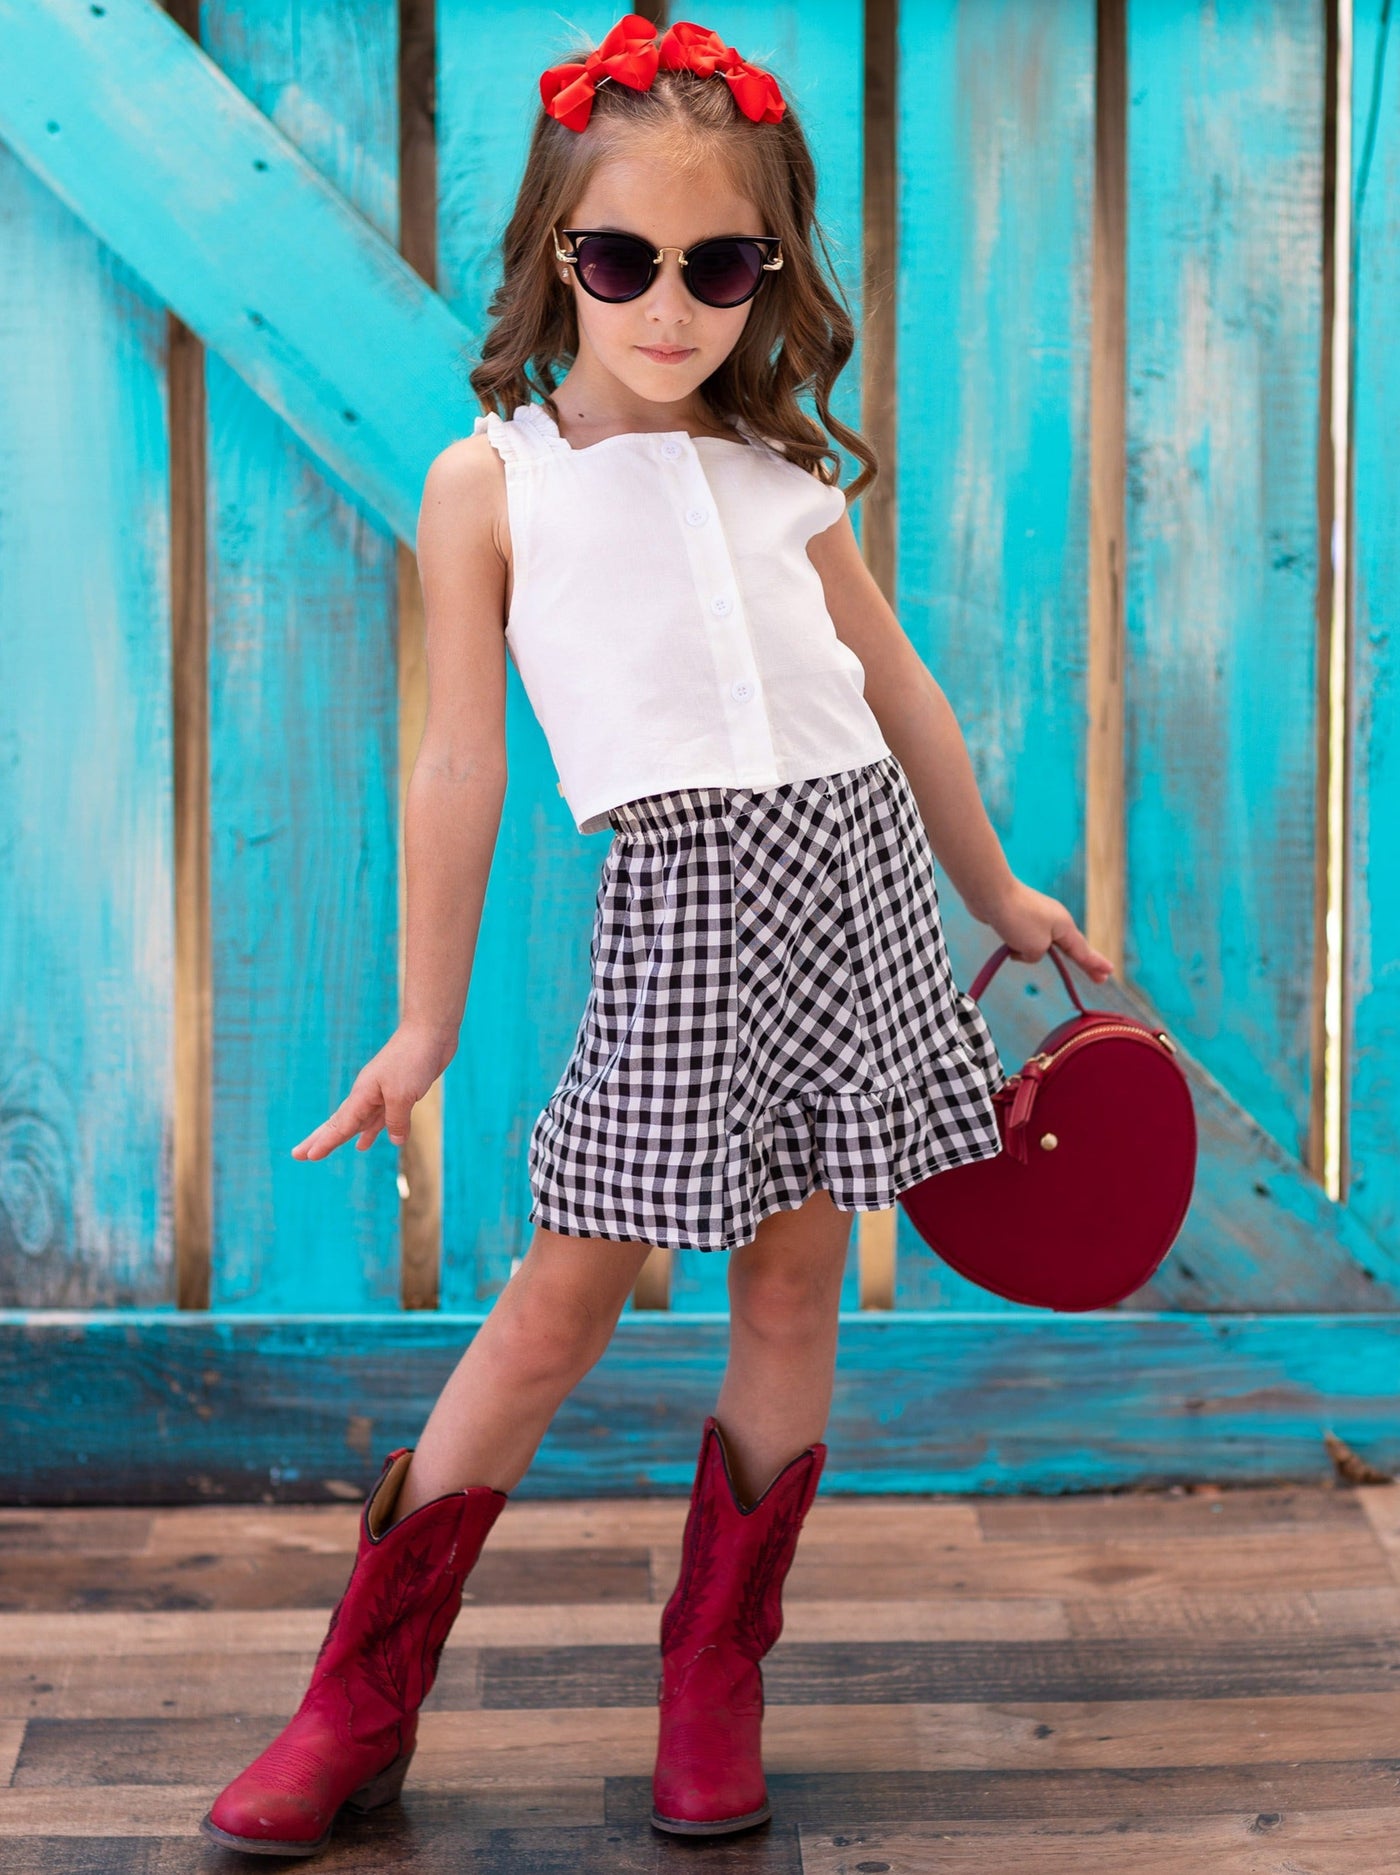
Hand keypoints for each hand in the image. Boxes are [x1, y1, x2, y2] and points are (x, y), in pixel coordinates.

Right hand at [291, 1023, 456, 1159]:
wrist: (429, 1032)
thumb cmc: (413, 1059)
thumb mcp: (403, 1095)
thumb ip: (396, 1120)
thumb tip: (395, 1140)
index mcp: (363, 1094)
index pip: (340, 1124)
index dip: (324, 1142)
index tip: (305, 1157)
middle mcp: (367, 1095)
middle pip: (340, 1123)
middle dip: (321, 1139)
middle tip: (298, 1155)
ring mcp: (381, 1093)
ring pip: (357, 1122)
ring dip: (342, 1137)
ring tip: (322, 1151)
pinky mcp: (398, 1093)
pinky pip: (379, 1118)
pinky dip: (370, 1131)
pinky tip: (363, 1143)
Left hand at [975, 877, 1113, 984]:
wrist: (992, 894)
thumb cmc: (1017, 920)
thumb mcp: (1035, 948)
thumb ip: (1037, 956)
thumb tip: (1026, 951)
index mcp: (1065, 927)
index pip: (1083, 952)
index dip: (1095, 965)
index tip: (1109, 973)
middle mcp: (1056, 920)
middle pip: (1071, 948)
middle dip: (1082, 963)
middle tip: (1098, 978)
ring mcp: (1040, 917)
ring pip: (1040, 946)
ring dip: (1029, 952)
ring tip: (1014, 941)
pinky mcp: (1023, 917)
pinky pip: (1024, 939)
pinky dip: (1017, 945)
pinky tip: (1006, 942)